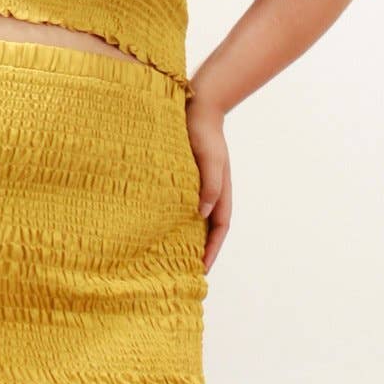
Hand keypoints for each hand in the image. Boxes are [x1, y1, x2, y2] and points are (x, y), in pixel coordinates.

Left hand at [186, 99, 231, 273]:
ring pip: (195, 220)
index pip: (219, 229)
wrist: (197, 110)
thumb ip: (210, 186)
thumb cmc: (204, 134)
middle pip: (208, 230)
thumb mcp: (210, 159)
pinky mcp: (184, 181)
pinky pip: (182, 206)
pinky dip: (176, 221)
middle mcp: (212, 194)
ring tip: (174, 257)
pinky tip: (162, 229)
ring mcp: (199, 188)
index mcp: (222, 192)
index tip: (201, 270)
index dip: (212, 250)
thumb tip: (203, 214)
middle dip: (202, 251)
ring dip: (189, 239)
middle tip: (187, 273)